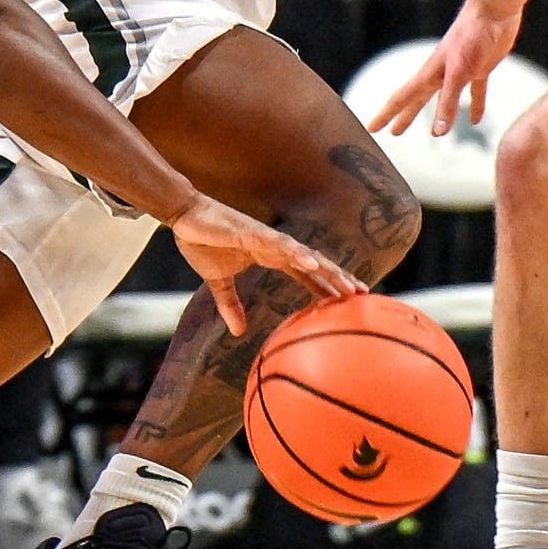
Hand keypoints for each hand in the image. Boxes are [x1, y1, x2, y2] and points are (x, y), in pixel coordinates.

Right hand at [167, 194, 362, 334]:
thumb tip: (238, 331)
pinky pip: (280, 244)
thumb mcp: (218, 281)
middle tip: (362, 294)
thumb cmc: (202, 241)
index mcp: (270, 255)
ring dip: (327, 269)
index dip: (326, 285)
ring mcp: (266, 237)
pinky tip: (313, 263)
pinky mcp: (253, 232)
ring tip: (347, 285)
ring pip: (305, 254)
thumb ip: (230, 304)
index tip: (347, 299)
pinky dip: (298, 253)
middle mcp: (275, 245)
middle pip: (314, 263)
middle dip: (338, 278)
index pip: (306, 272)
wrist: (184, 217)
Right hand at [370, 3, 521, 137]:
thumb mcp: (459, 73)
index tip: (371, 129)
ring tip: (434, 135)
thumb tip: (437, 132)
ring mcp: (460, 70)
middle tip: (393, 133)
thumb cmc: (472, 36)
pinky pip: (475, 92)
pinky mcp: (481, 67)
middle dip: (405, 116)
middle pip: (418, 100)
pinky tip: (475, 119)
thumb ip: (448, 102)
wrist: (493, 9)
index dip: (386, 114)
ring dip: (437, 114)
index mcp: (430, 73)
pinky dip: (475, 106)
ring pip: (444, 99)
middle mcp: (441, 73)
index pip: (402, 98)